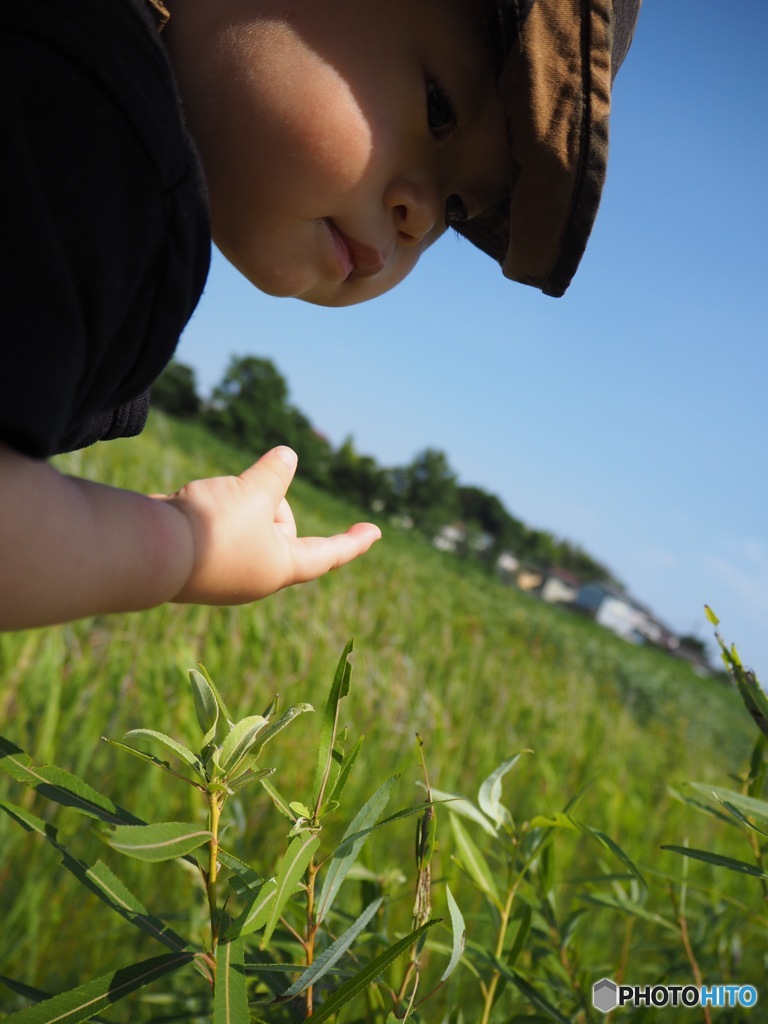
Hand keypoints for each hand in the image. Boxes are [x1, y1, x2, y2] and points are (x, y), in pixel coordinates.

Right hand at [157, 446, 380, 604]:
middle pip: (279, 527)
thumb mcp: (254, 492)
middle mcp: (255, 577)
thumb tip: (288, 456)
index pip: (327, 553)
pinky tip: (188, 508)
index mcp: (280, 569)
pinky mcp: (196, 563)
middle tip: (244, 493)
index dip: (352, 541)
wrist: (147, 550)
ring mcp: (224, 573)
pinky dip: (209, 510)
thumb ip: (275, 474)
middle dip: (267, 500)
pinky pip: (214, 527)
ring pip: (244, 522)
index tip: (376, 532)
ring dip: (234, 502)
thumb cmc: (212, 527)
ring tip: (209, 503)